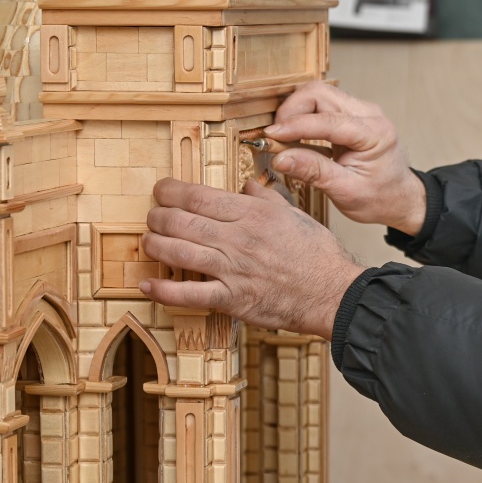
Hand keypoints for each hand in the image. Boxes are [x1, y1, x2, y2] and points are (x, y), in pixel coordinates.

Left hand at [140, 178, 365, 339]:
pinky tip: (149, 284)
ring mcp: (232, 269)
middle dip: (158, 216)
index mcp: (253, 214)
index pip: (199, 196)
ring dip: (155, 245)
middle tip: (153, 215)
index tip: (161, 189)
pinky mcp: (231, 298)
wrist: (333, 292)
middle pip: (181, 221)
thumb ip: (267, 198)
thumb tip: (248, 184)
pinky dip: (164, 290)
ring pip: (178, 252)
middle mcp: (238, 238)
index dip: (171, 191)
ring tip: (148, 241)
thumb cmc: (319, 256)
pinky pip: (189, 294)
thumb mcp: (296, 215)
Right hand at [266, 80, 426, 234]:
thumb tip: (280, 158)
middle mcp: (369, 115)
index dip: (295, 126)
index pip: (328, 120)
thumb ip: (313, 172)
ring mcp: (361, 111)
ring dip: (296, 112)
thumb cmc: (380, 197)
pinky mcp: (351, 115)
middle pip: (320, 94)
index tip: (270, 136)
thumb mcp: (346, 191)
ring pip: (318, 95)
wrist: (399, 198)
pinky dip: (304, 117)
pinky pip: (322, 105)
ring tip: (284, 139)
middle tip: (276, 137)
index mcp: (374, 134)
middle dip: (292, 111)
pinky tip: (296, 138)